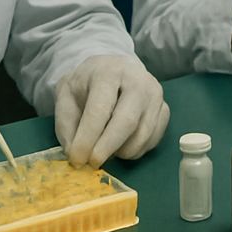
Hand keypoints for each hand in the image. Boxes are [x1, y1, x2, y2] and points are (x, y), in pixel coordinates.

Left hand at [55, 55, 169, 166]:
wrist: (112, 68)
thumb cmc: (87, 85)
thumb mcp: (66, 96)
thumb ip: (67, 125)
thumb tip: (76, 155)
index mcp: (109, 73)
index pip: (100, 110)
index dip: (87, 138)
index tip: (77, 159)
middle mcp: (138, 80)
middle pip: (127, 122)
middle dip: (107, 148)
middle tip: (93, 163)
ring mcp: (156, 95)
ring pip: (142, 135)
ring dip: (121, 152)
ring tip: (105, 149)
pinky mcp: (165, 109)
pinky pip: (152, 140)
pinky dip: (135, 150)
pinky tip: (121, 144)